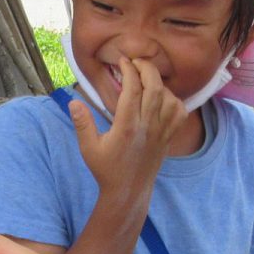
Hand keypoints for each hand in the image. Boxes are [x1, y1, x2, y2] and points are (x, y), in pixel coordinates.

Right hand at [70, 57, 183, 197]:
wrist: (128, 192)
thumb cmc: (106, 170)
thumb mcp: (88, 148)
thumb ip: (82, 123)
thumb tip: (73, 101)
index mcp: (126, 127)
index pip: (132, 90)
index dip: (129, 70)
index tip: (122, 61)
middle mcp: (147, 127)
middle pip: (154, 88)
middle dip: (147, 68)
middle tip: (136, 62)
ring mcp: (161, 133)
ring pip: (169, 99)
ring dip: (159, 84)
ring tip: (147, 79)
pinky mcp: (168, 138)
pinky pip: (180, 114)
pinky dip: (174, 101)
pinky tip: (162, 98)